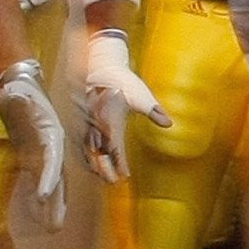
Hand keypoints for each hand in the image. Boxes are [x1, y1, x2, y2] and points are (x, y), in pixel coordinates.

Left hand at [0, 56, 67, 226]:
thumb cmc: (20, 87)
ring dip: (53, 204)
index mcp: (51, 133)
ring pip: (51, 182)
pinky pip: (37, 179)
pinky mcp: (33, 155)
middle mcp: (51, 146)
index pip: (52, 159)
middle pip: (57, 177)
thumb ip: (16, 95)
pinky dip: (38, 195)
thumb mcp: (18, 89)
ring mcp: (43, 152)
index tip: (43, 196)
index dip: (49, 178)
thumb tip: (11, 94)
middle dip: (57, 202)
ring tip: (53, 227)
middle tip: (55, 227)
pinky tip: (36, 212)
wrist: (21, 83)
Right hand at [74, 25, 167, 182]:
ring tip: (104, 177)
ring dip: (95, 165)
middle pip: (98, 155)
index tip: (125, 176)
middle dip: (106, 171)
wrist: (99, 66)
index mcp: (109, 120)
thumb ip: (154, 110)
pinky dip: (85, 156)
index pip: (115, 149)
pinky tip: (91, 163)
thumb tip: (169, 123)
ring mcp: (85, 124)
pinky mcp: (80, 121)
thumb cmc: (122, 81)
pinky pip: (80, 145)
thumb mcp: (140, 95)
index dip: (119, 164)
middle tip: (114, 182)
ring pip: (87, 151)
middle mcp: (95, 125)